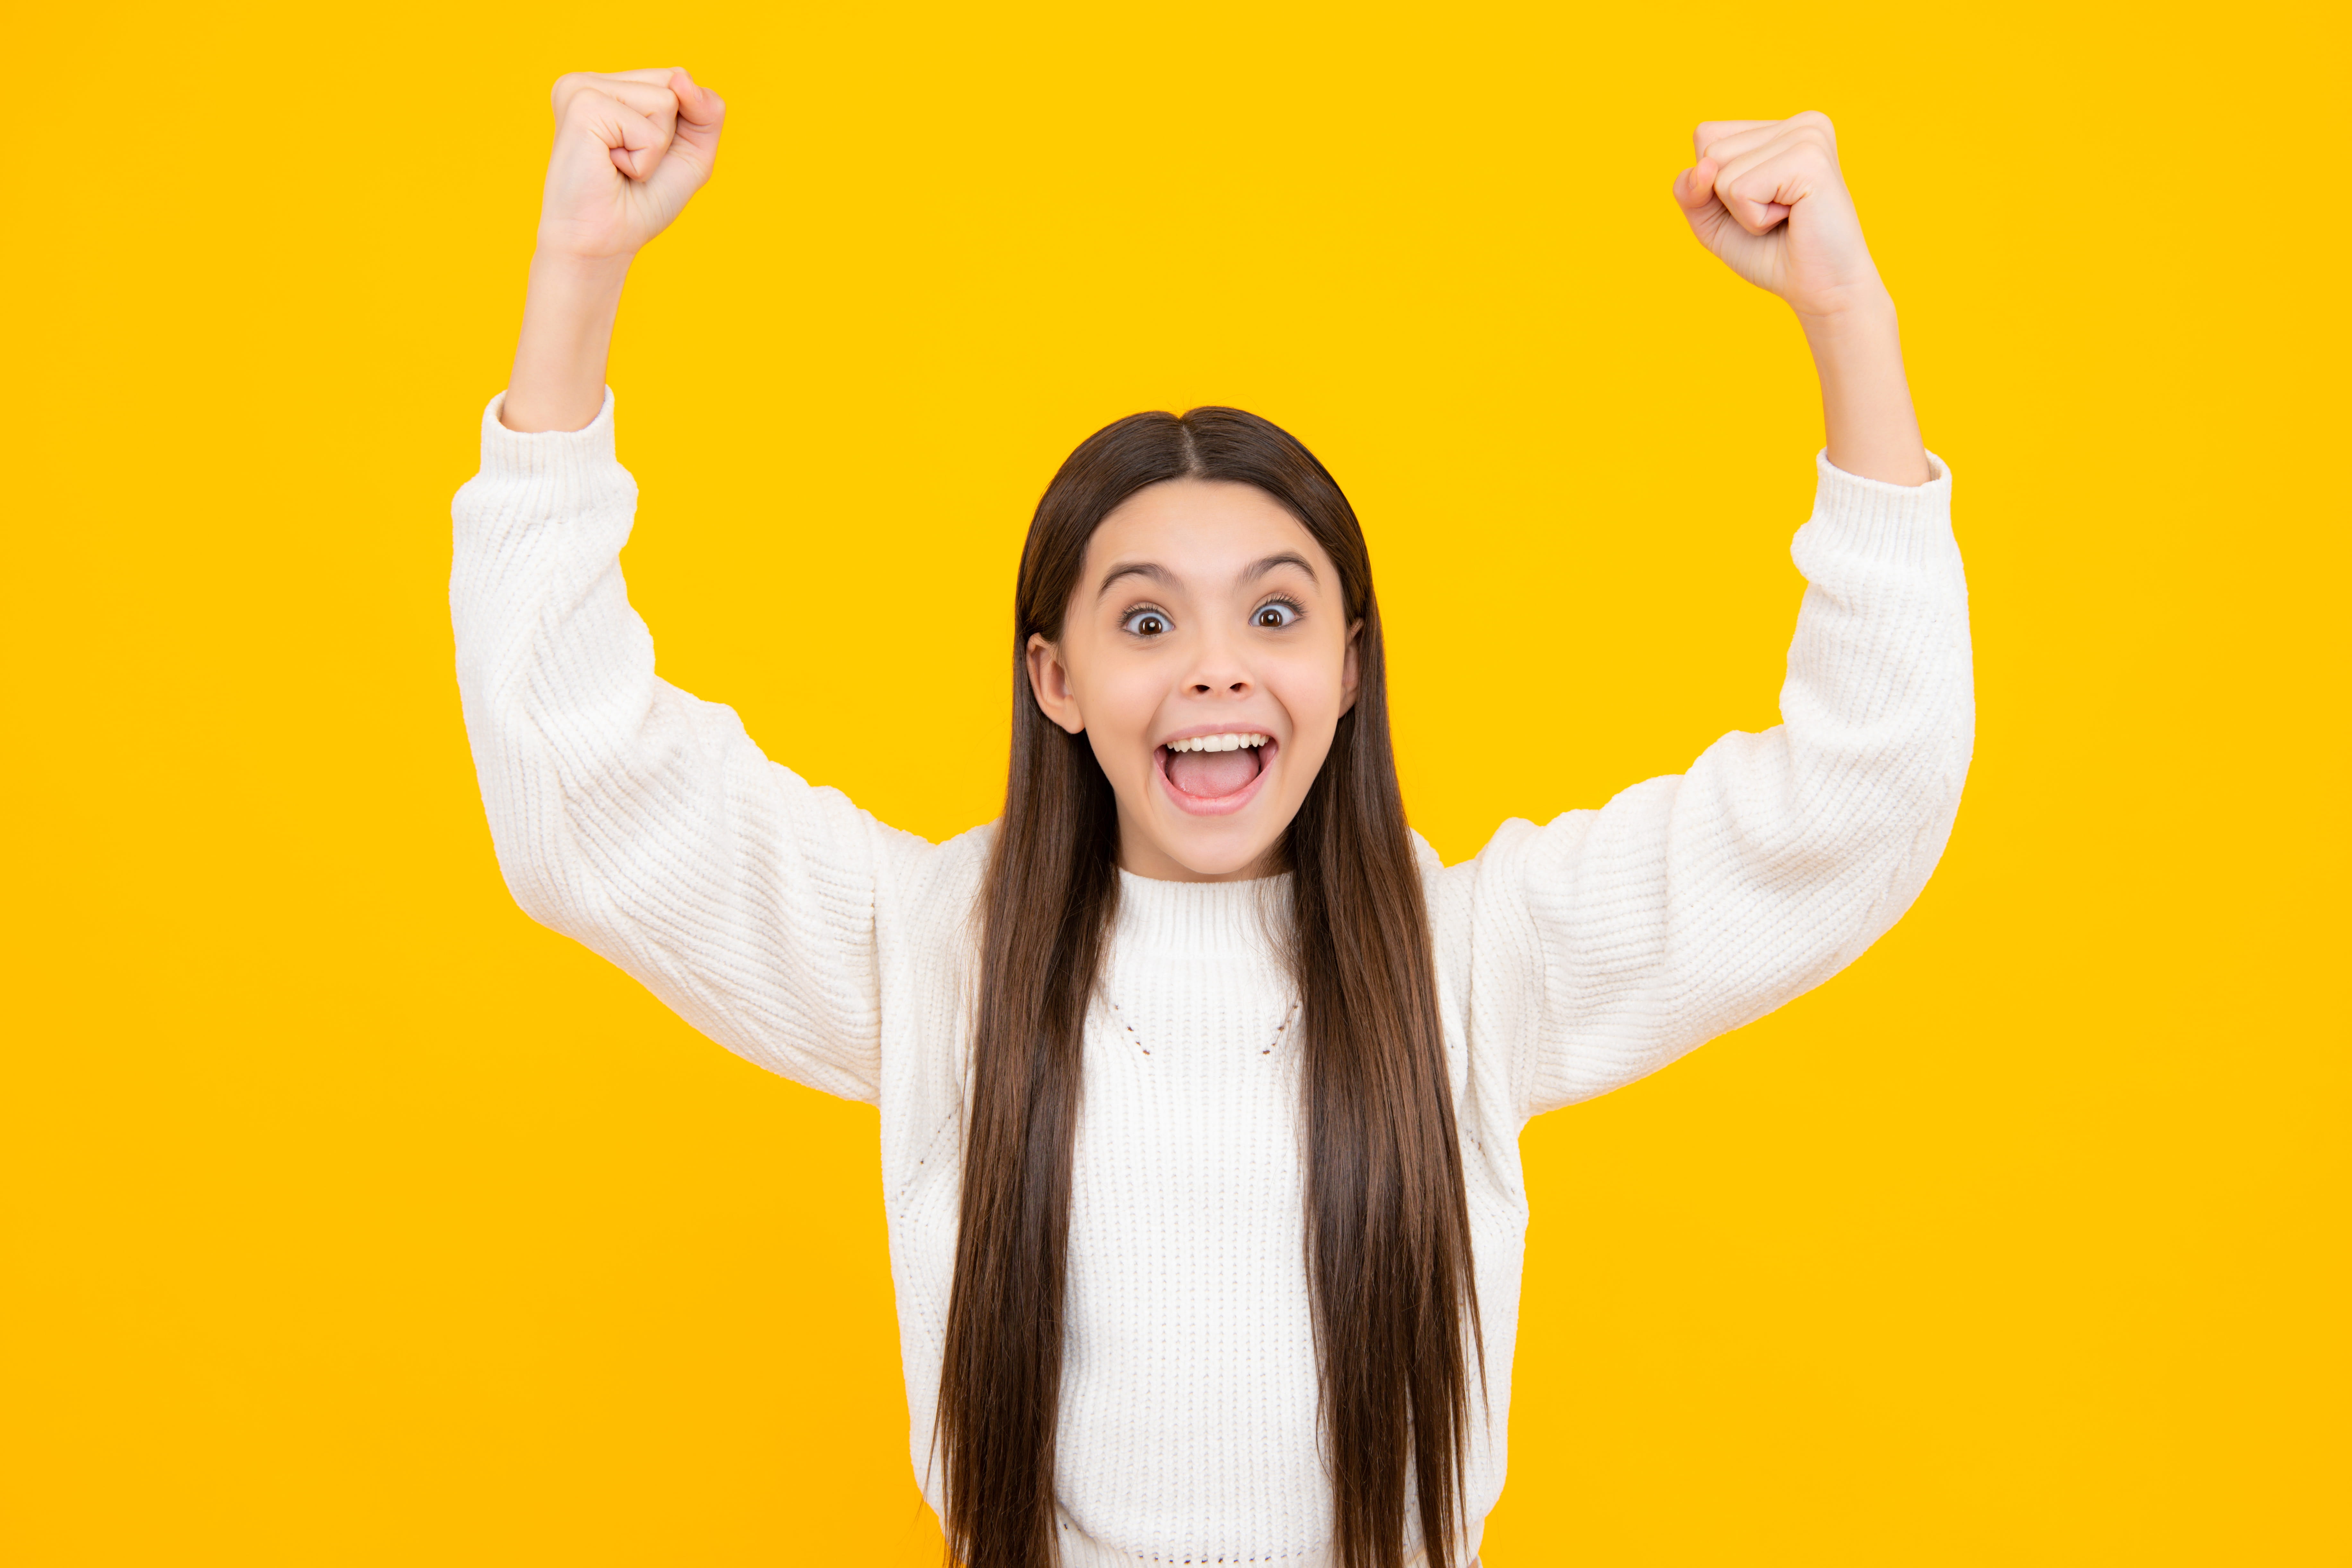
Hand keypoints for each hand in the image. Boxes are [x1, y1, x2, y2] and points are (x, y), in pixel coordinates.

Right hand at [535, 68, 725, 263]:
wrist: (602, 242)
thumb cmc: (640, 202)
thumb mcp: (691, 152)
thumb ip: (706, 110)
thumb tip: (681, 77)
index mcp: (609, 86)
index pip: (676, 79)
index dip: (680, 126)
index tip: (643, 154)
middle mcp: (590, 80)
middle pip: (674, 81)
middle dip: (669, 134)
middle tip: (630, 163)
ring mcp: (581, 87)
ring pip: (666, 99)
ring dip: (655, 147)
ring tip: (619, 165)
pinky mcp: (582, 105)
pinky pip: (649, 128)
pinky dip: (643, 160)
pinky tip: (611, 167)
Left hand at [1672, 112, 1884, 323]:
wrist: (1822, 290)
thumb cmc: (1772, 254)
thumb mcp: (1714, 220)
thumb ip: (1690, 190)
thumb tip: (1703, 167)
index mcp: (1782, 128)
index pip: (1707, 135)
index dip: (1712, 184)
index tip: (1758, 203)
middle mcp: (1801, 122)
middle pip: (1711, 151)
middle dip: (1728, 199)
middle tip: (1774, 216)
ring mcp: (1808, 135)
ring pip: (1721, 171)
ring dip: (1742, 211)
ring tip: (1785, 217)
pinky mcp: (1810, 159)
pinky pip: (1740, 189)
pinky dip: (1754, 219)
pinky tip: (1792, 219)